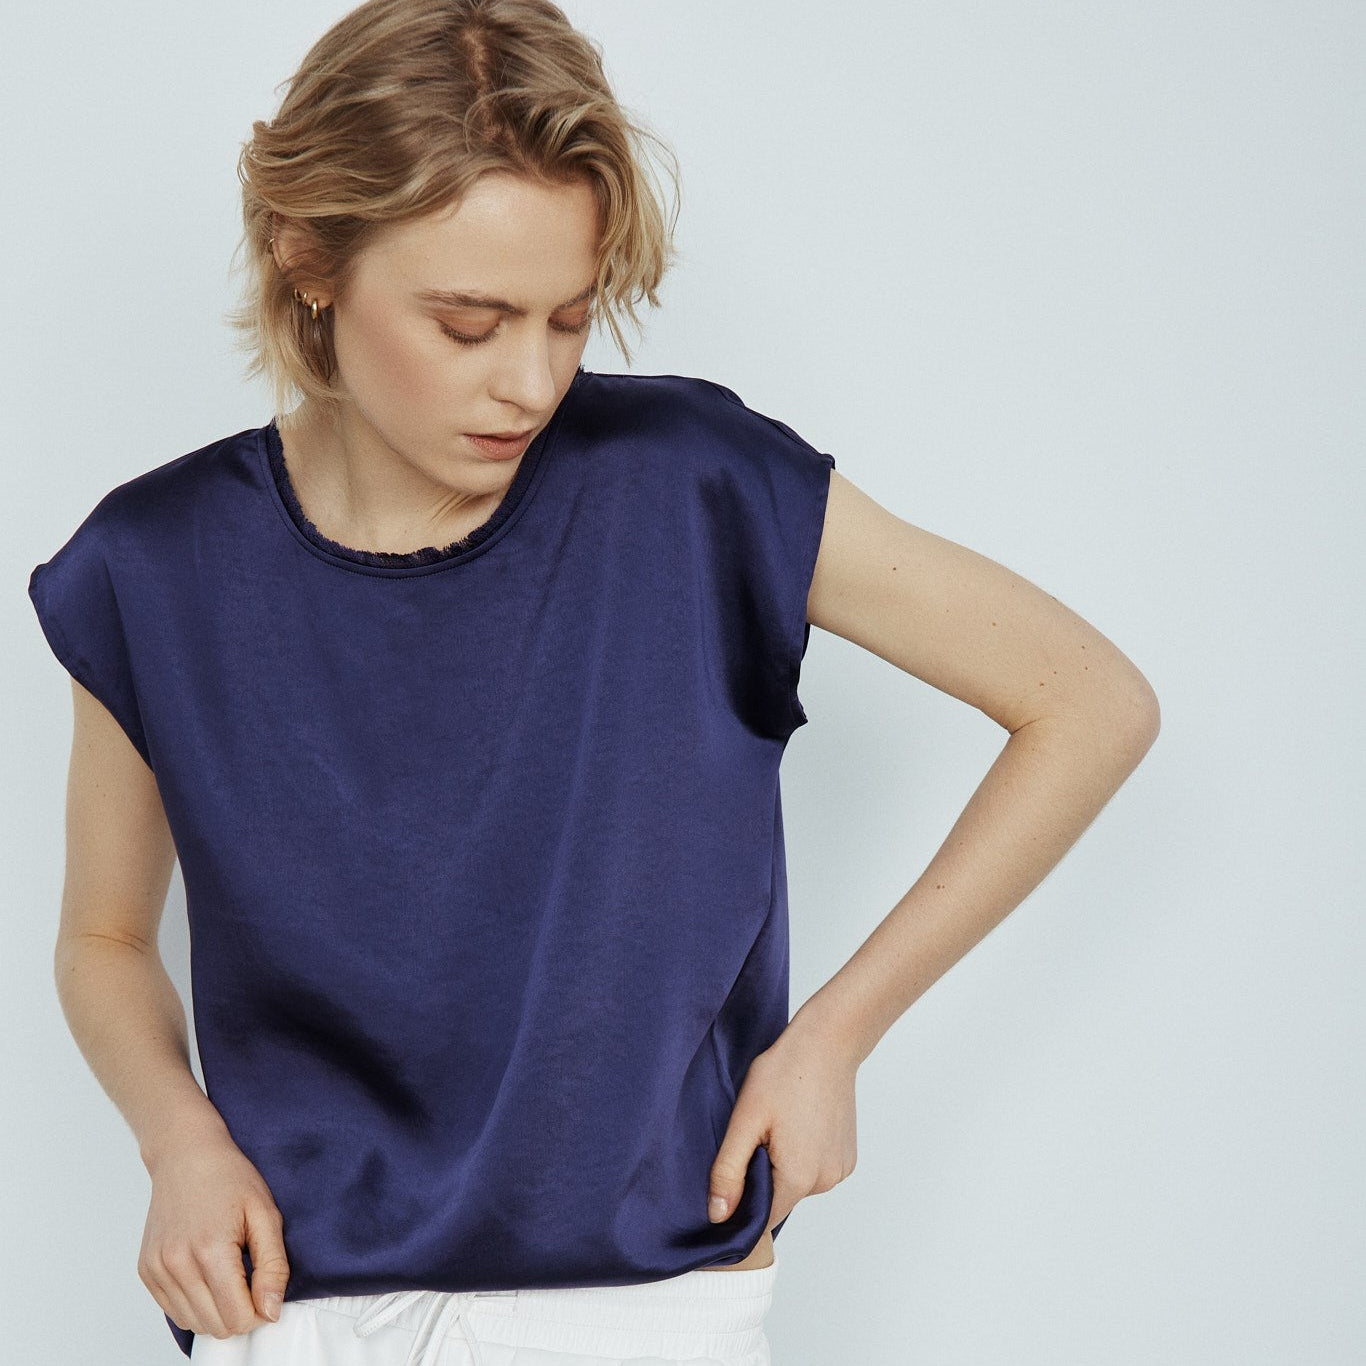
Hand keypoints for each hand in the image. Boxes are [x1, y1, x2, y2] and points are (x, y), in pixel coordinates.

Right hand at [138, 1131, 290, 1339]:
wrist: (186, 1155)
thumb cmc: (230, 1178)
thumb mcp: (266, 1214)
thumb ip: (273, 1267)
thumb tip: (271, 1312)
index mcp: (210, 1251)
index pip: (237, 1317)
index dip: (260, 1312)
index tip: (267, 1291)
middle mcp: (177, 1265)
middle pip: (216, 1326)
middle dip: (241, 1315)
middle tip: (252, 1284)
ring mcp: (157, 1270)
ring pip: (194, 1323)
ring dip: (218, 1312)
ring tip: (231, 1276)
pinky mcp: (146, 1271)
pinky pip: (174, 1311)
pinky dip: (196, 1305)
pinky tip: (209, 1276)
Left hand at [706, 1013, 858, 1231]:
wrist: (826, 1044)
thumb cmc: (784, 1074)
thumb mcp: (745, 1120)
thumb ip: (729, 1171)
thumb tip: (718, 1216)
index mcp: (799, 1177)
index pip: (763, 1217)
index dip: (743, 1202)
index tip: (735, 1170)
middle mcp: (826, 1181)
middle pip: (781, 1198)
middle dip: (762, 1176)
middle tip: (756, 1134)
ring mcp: (841, 1169)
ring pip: (798, 1184)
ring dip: (782, 1165)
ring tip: (779, 1125)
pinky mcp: (848, 1156)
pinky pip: (816, 1170)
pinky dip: (802, 1156)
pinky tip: (797, 1125)